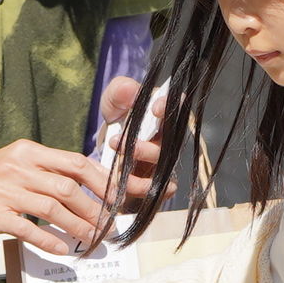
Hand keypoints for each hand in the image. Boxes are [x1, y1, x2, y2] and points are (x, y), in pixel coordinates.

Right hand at [0, 136, 115, 257]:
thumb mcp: (18, 162)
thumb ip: (48, 170)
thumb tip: (86, 185)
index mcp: (30, 152)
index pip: (75, 162)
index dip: (101, 181)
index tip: (118, 197)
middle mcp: (19, 168)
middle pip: (68, 188)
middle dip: (94, 209)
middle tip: (108, 225)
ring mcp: (6, 192)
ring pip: (52, 209)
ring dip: (77, 227)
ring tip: (92, 240)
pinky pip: (28, 230)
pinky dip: (48, 240)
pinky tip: (62, 249)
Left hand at [100, 77, 166, 216]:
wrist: (106, 152)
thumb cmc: (116, 123)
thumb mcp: (112, 102)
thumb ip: (119, 92)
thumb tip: (130, 90)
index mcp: (163, 116)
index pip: (177, 108)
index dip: (171, 107)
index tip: (155, 108)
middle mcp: (168, 141)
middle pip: (171, 143)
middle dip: (148, 143)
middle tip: (118, 139)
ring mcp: (163, 165)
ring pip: (163, 168)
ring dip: (139, 164)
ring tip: (114, 157)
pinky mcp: (155, 187)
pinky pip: (156, 192)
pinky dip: (139, 189)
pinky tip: (120, 183)